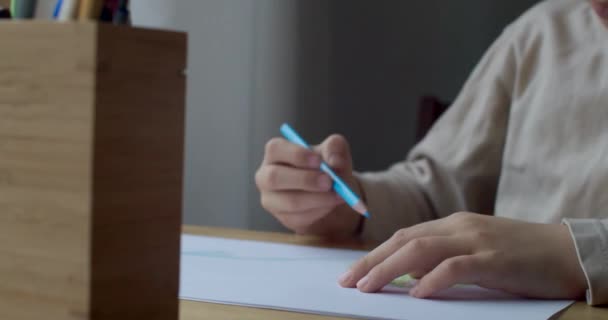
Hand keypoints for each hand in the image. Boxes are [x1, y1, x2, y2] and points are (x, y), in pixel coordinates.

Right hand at [255, 134, 362, 236]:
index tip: (319, 161)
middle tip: (329, 182)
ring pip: (290, 201)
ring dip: (318, 199)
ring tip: (338, 194)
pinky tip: (330, 204)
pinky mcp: (283, 217)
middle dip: (305, 180)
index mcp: (276, 152)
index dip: (296, 155)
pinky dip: (319, 211)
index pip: (275, 149)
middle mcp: (266, 175)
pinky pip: (299, 218)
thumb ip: (335, 148)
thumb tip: (334, 161)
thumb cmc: (327, 167)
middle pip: (274, 177)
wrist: (332, 194)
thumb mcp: (334, 151)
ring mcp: (272, 199)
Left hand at [339, 212, 586, 298]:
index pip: (404, 237)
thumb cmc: (520, 256)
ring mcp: (476, 241)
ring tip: (368, 288)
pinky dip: (433, 279)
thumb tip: (410, 275)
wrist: (567, 251)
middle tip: (347, 282)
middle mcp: (459, 227)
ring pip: (421, 250)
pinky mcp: (495, 259)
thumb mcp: (475, 252)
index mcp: (452, 225)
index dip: (375, 255)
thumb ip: (443, 259)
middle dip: (371, 262)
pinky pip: (457, 267)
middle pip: (404, 241)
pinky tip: (416, 293)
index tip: (352, 273)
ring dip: (389, 269)